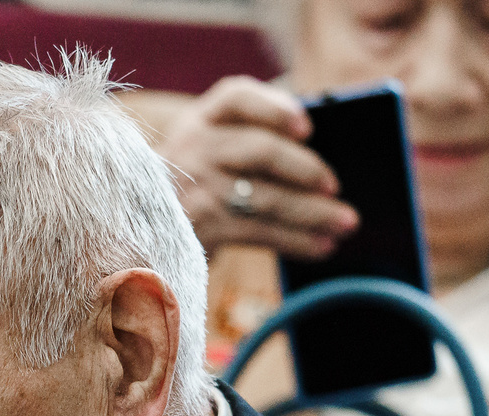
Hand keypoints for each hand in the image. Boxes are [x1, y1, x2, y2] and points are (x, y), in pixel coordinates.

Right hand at [154, 78, 358, 259]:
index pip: (236, 97)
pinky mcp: (200, 228)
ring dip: (313, 212)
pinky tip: (322, 246)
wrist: (142, 234)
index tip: (307, 127)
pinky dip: (296, 240)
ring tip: (346, 223)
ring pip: (265, 197)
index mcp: (200, 119)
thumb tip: (324, 155)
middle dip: (305, 168)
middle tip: (335, 186)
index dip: (275, 108)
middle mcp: (194, 148)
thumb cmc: (196, 186)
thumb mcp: (211, 151)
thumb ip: (253, 137)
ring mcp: (195, 189)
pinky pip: (259, 231)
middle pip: (260, 150)